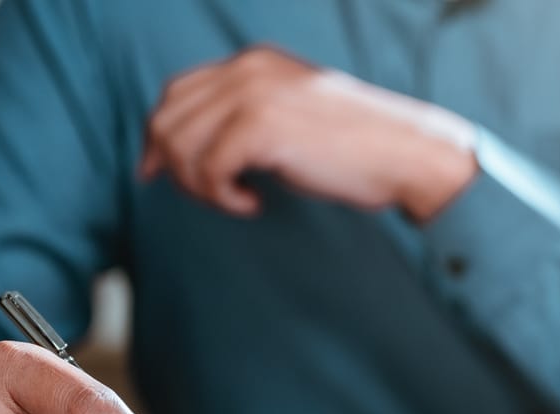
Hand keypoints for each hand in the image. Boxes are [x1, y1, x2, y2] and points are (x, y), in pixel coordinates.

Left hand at [139, 45, 477, 222]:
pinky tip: (253, 203)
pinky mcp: (261, 127)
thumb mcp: (293, 115)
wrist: (405, 153)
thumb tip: (191, 150)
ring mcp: (252, 95)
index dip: (158, 135)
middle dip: (174, 167)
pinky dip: (223, 198)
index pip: (177, 92)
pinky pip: (209, 170)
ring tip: (237, 200)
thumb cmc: (356, 147)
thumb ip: (246, 117)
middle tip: (210, 197)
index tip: (154, 171)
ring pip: (181, 146)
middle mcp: (247, 70)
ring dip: (200, 186)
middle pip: (168, 119)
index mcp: (253, 63)